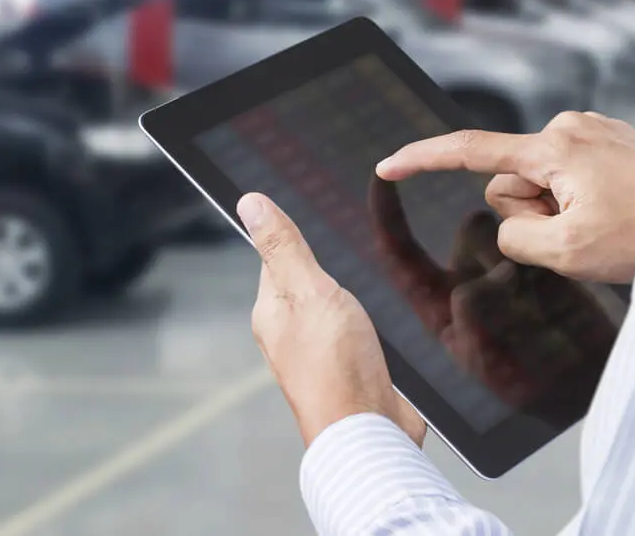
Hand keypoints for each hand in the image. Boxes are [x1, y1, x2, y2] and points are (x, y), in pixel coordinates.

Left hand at [237, 192, 425, 447]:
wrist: (370, 432)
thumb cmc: (336, 367)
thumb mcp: (309, 290)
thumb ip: (284, 247)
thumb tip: (250, 203)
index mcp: (271, 310)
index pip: (276, 256)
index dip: (295, 234)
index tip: (318, 214)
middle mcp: (291, 331)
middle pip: (307, 281)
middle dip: (329, 263)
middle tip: (354, 245)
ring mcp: (321, 352)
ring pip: (334, 305)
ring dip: (352, 292)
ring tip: (373, 278)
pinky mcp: (351, 367)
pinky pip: (356, 330)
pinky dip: (369, 318)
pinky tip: (385, 314)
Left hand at [368, 177, 616, 426]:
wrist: (582, 386)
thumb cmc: (529, 387)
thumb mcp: (492, 366)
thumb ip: (474, 324)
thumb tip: (474, 286)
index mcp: (439, 304)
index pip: (402, 254)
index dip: (387, 215)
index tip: (381, 176)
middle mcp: (469, 279)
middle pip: (472, 230)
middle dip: (494, 246)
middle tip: (518, 291)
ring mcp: (506, 269)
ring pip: (509, 231)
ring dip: (525, 254)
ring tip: (545, 304)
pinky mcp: (542, 262)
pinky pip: (540, 237)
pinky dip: (550, 253)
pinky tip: (563, 297)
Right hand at [376, 111, 634, 282]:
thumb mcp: (565, 251)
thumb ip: (514, 236)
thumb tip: (512, 219)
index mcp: (553, 148)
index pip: (469, 151)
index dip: (422, 159)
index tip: (388, 165)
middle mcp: (570, 127)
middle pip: (511, 181)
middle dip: (531, 212)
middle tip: (580, 231)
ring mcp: (592, 130)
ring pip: (540, 182)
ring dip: (558, 208)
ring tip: (605, 221)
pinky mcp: (608, 141)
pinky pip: (568, 175)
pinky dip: (578, 198)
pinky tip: (615, 209)